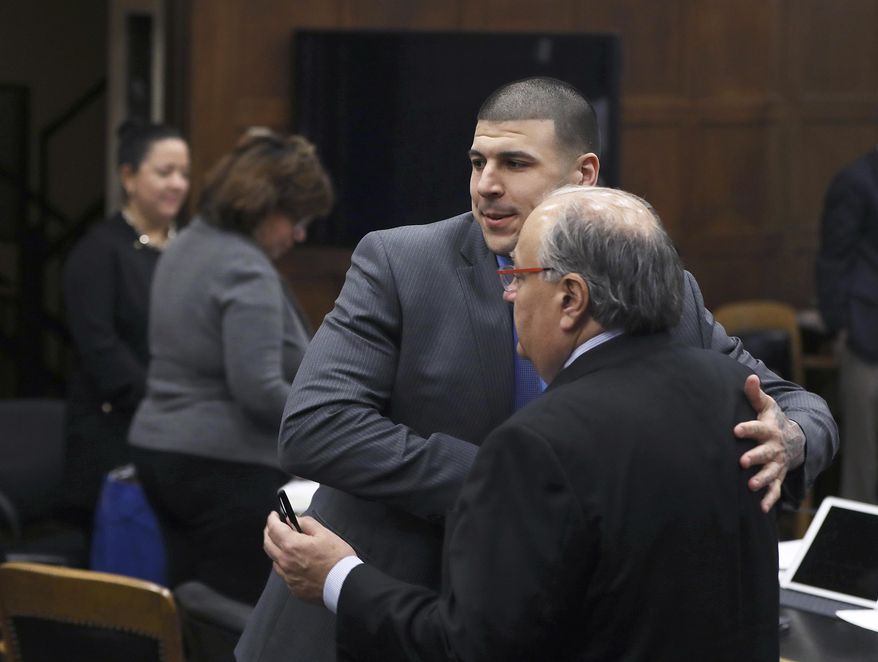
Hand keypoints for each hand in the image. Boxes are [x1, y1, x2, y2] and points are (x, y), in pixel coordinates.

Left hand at [263, 512, 355, 603]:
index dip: (272, 519)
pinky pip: (283, 573)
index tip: (274, 515)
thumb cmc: (337, 559)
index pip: (274, 529)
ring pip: (274, 560)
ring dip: (276, 549)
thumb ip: (307, 523)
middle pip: (267, 544)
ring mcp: (288, 576)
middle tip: (274, 526)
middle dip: (268, 532)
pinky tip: (295, 561)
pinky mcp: (293, 587)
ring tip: (285, 544)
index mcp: (292, 546)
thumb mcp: (325, 533)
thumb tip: (295, 520)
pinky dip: (285, 564)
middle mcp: (286, 562)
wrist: (344, 584)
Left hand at [735, 374, 805, 512]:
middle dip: (755, 457)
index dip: (747, 429)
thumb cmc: (773, 420)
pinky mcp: (778, 476)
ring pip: (770, 473)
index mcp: (769, 430)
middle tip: (742, 462)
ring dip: (762, 479)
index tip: (735, 430)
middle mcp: (774, 448)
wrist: (795, 439)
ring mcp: (777, 464)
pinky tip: (761, 508)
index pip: (757, 428)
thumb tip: (749, 377)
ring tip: (751, 486)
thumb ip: (755, 394)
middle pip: (764, 453)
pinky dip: (769, 499)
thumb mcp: (766, 406)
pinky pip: (775, 489)